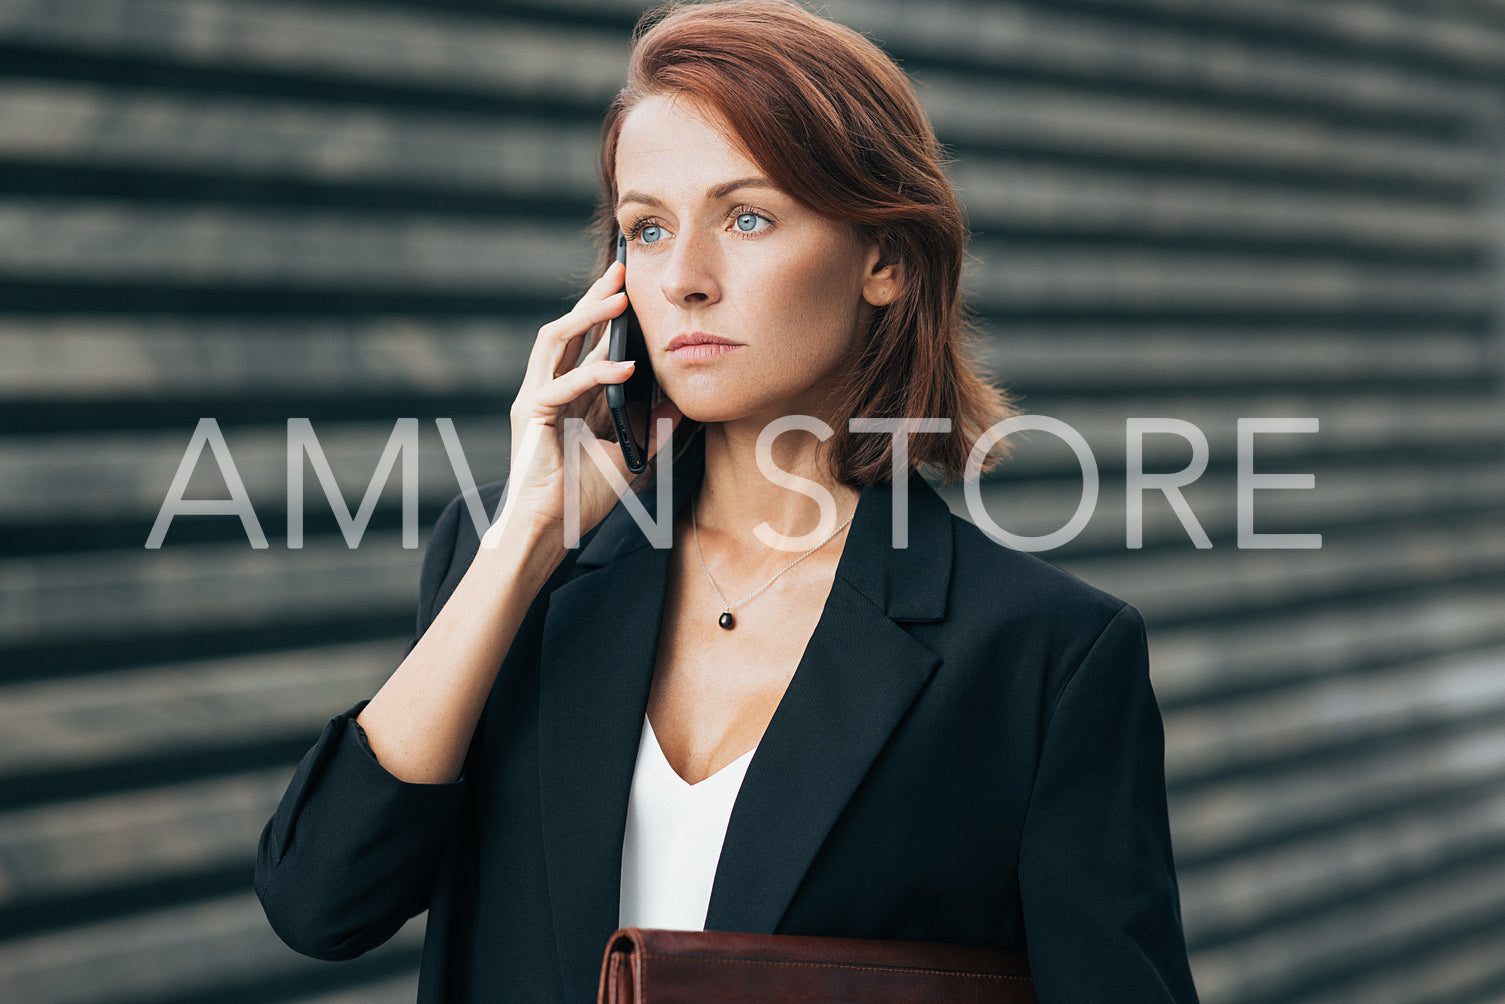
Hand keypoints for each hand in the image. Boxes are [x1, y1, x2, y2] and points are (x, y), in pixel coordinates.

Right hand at [490, 259, 681, 548]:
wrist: (551, 531)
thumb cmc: (582, 497)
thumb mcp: (632, 458)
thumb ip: (652, 431)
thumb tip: (681, 405)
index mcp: (571, 395)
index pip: (589, 342)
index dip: (609, 314)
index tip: (636, 287)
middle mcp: (550, 388)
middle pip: (569, 328)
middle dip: (595, 298)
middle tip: (621, 269)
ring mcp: (537, 399)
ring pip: (556, 341)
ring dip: (587, 318)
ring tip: (618, 301)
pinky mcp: (531, 417)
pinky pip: (561, 386)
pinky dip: (594, 374)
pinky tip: (625, 369)